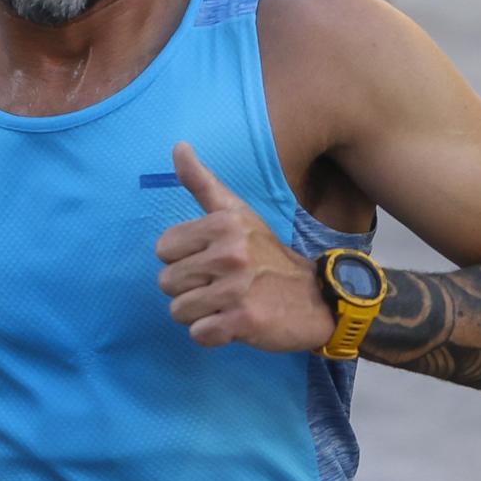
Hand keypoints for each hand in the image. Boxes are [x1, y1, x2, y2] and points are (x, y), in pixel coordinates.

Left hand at [154, 143, 334, 351]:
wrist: (317, 298)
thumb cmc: (267, 254)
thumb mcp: (238, 213)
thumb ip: (203, 183)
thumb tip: (177, 146)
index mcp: (223, 223)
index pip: (163, 249)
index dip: (183, 260)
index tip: (210, 261)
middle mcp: (230, 253)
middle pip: (167, 282)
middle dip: (189, 289)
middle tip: (221, 286)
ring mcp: (237, 289)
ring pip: (179, 311)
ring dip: (199, 314)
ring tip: (226, 304)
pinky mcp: (244, 322)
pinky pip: (199, 334)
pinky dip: (213, 335)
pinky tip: (234, 324)